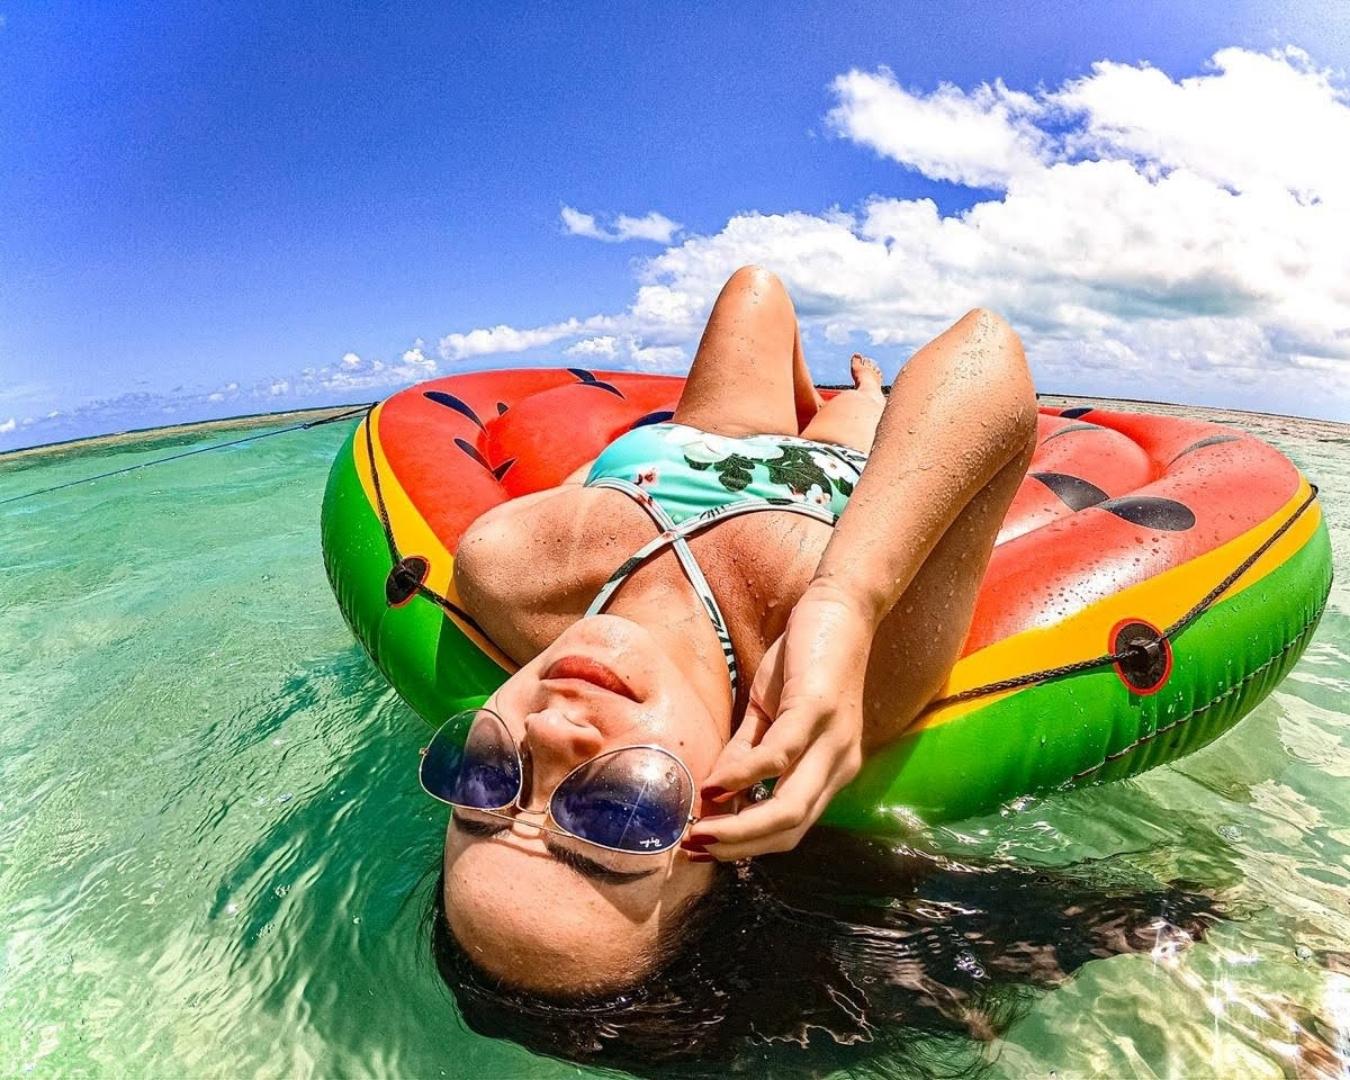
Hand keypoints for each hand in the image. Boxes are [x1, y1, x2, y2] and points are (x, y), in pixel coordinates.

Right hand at [689, 584, 872, 859]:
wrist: (840, 608)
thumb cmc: (804, 661)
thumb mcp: (768, 714)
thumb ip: (744, 754)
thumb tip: (712, 793)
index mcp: (829, 771)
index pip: (790, 829)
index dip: (746, 845)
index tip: (702, 847)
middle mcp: (838, 765)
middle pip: (790, 830)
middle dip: (739, 847)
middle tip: (694, 848)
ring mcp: (833, 739)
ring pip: (791, 806)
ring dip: (742, 826)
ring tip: (700, 829)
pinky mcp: (819, 707)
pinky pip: (782, 754)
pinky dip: (747, 775)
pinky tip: (718, 783)